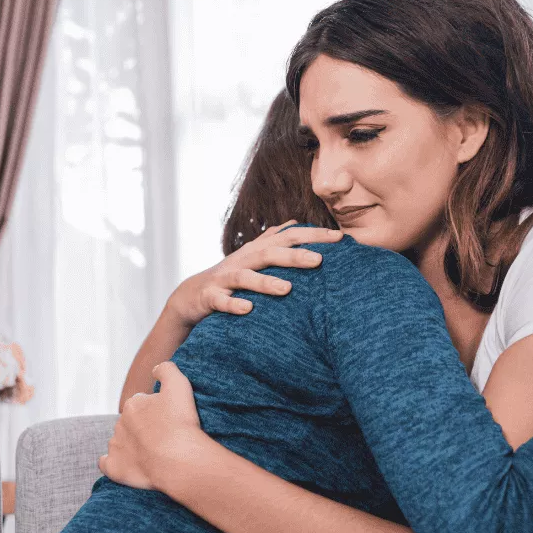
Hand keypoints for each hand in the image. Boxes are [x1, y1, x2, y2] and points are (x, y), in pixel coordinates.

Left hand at [100, 362, 210, 491]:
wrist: (178, 460)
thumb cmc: (180, 422)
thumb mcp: (179, 384)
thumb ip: (167, 370)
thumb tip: (157, 369)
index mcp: (133, 404)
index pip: (142, 403)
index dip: (156, 410)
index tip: (169, 419)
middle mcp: (120, 423)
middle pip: (131, 422)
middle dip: (143, 427)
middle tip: (163, 436)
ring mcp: (116, 446)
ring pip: (120, 441)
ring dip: (131, 445)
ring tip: (152, 454)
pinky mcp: (115, 467)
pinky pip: (107, 463)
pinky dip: (113, 462)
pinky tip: (125, 464)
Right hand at [165, 221, 342, 327]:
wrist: (191, 296)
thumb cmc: (231, 277)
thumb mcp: (252, 258)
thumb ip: (273, 240)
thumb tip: (295, 223)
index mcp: (257, 251)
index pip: (289, 238)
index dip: (313, 236)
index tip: (341, 238)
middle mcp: (243, 260)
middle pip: (269, 254)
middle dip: (294, 256)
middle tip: (320, 260)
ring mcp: (224, 278)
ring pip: (245, 277)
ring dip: (265, 282)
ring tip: (287, 289)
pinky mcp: (210, 296)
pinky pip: (221, 300)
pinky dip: (233, 304)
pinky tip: (248, 309)